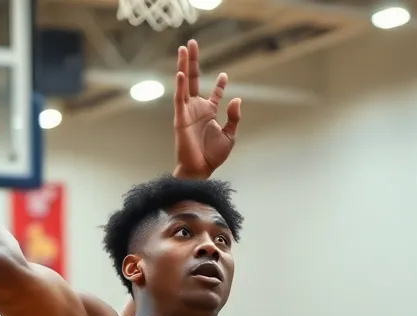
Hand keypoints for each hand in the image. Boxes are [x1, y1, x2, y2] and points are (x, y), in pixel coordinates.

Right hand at [172, 39, 240, 178]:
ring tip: (183, 48)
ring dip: (183, 65)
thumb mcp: (230, 136)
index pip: (213, 93)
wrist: (200, 171)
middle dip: (193, 61)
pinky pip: (179, 100)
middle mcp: (196, 109)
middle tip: (192, 43)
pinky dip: (179, 87)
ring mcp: (187, 112)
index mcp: (208, 112)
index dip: (219, 84)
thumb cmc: (213, 157)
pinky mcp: (180, 119)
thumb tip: (237, 99)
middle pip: (193, 79)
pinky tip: (179, 73)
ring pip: (184, 84)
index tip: (224, 75)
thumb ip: (234, 117)